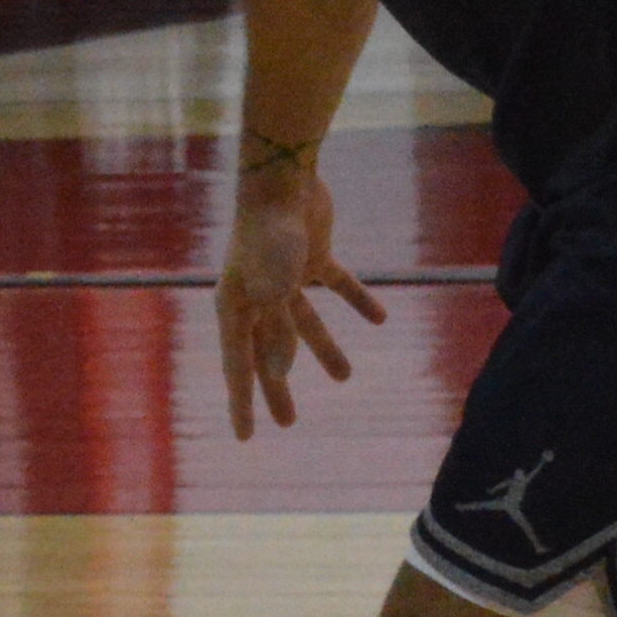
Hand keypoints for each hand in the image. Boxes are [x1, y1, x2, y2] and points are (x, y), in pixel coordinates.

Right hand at [216, 168, 386, 439]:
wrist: (283, 179)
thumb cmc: (269, 235)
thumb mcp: (271, 291)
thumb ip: (275, 333)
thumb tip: (278, 372)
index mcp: (235, 308)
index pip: (238, 367)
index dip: (242, 405)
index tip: (246, 438)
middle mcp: (257, 295)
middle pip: (268, 352)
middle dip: (278, 387)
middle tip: (289, 422)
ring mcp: (285, 276)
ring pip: (306, 323)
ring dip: (325, 349)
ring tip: (345, 377)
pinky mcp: (313, 256)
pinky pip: (337, 286)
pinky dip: (358, 302)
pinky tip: (380, 319)